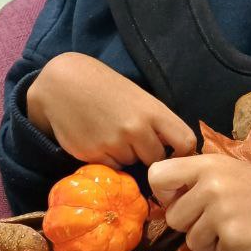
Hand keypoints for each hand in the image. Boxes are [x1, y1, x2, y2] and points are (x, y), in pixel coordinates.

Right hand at [26, 53, 196, 167]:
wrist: (64, 84)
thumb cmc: (106, 88)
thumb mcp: (139, 98)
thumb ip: (156, 122)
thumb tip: (178, 150)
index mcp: (153, 111)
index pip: (186, 142)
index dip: (183, 153)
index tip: (175, 155)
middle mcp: (136, 128)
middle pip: (156, 159)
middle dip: (148, 155)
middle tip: (133, 140)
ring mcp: (114, 143)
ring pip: (131, 163)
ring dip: (125, 155)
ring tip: (110, 133)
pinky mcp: (92, 154)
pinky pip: (111, 167)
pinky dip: (107, 159)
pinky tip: (97, 140)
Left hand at [148, 154, 250, 250]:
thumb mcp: (227, 169)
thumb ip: (196, 180)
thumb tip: (165, 204)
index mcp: (206, 164)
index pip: (157, 176)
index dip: (164, 193)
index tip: (182, 199)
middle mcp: (210, 187)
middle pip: (173, 218)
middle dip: (192, 224)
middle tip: (218, 217)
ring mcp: (222, 215)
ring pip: (192, 242)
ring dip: (212, 241)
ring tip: (237, 226)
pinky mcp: (235, 240)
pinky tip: (250, 237)